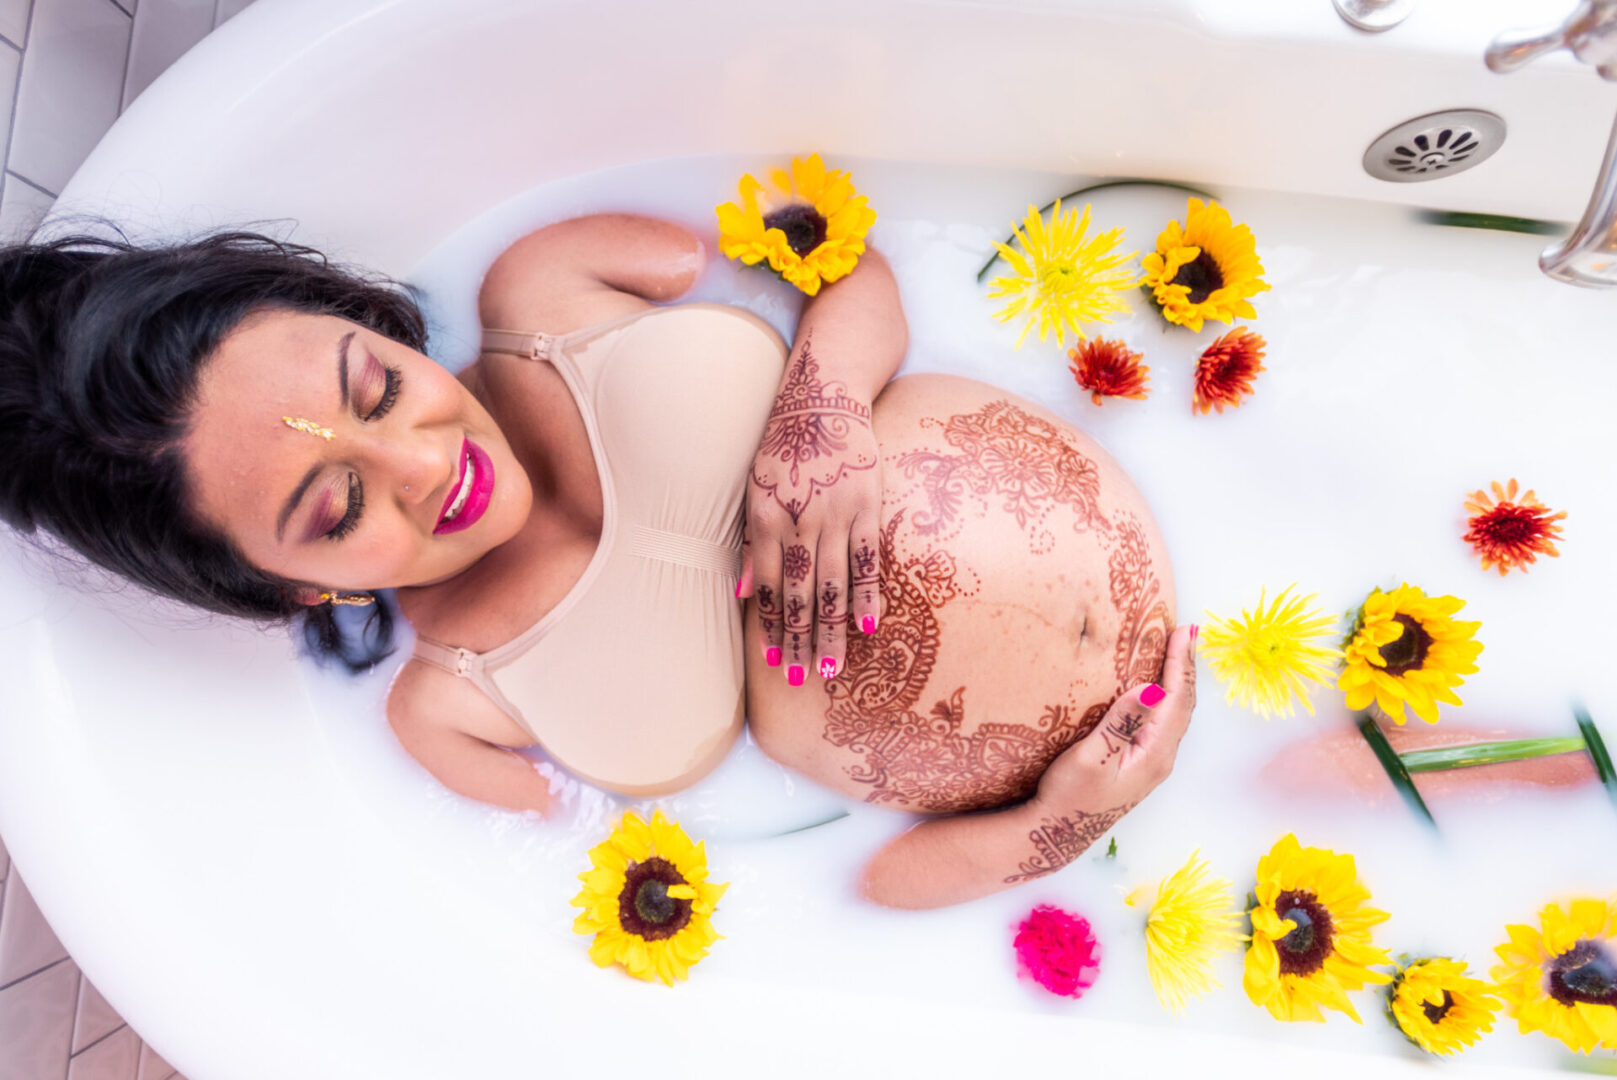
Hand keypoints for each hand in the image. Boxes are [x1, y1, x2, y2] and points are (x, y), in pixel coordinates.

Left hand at [737, 339, 882, 685]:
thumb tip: (738, 592)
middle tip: (800, 680)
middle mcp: (800, 520)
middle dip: (799, 639)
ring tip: (831, 667)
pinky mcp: (868, 505)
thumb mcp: (753, 488)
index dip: (770, 625)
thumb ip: (749, 540)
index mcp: (766, 517)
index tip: (773, 663)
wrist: (824, 400)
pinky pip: (868, 559)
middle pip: (799, 592)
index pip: (766, 584)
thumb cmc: (783, 447)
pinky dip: (868, 593)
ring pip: (833, 584)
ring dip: (831, 629)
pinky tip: (868, 626)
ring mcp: (836, 514)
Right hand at [1031, 623, 1198, 821]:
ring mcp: (1152, 762)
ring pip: (1175, 713)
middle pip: (1183, 704)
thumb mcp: (1091, 757)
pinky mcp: (1140, 764)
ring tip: (1178, 652)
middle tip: (1188, 632)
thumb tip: (1151, 689)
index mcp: (1154, 753)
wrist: (1058, 833)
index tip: (1183, 631)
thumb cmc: (1069, 796)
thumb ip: (1121, 722)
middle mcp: (1161, 758)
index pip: (1175, 699)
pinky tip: (1157, 688)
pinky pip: (1163, 722)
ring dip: (1178, 681)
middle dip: (1186, 667)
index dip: (1180, 663)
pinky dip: (1166, 697)